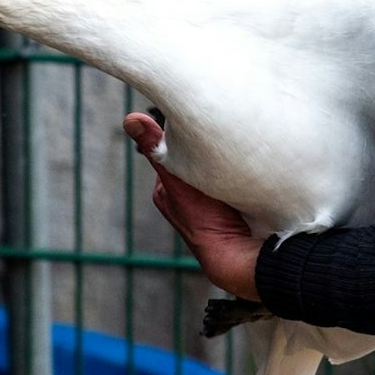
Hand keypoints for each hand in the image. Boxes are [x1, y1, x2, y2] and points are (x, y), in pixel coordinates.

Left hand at [124, 112, 263, 300]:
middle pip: (193, 160)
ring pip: (212, 170)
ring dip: (223, 163)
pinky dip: (236, 175)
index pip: (172, 151)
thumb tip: (130, 119)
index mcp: (166, 191)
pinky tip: (243, 170)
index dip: (184, 137)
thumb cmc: (204, 222)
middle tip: (220, 138)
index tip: (199, 124)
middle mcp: (183, 198)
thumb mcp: (178, 179)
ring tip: (234, 152)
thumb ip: (158, 149)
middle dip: (204, 150)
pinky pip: (230, 182)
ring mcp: (207, 204)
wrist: (236, 255)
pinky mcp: (230, 207)